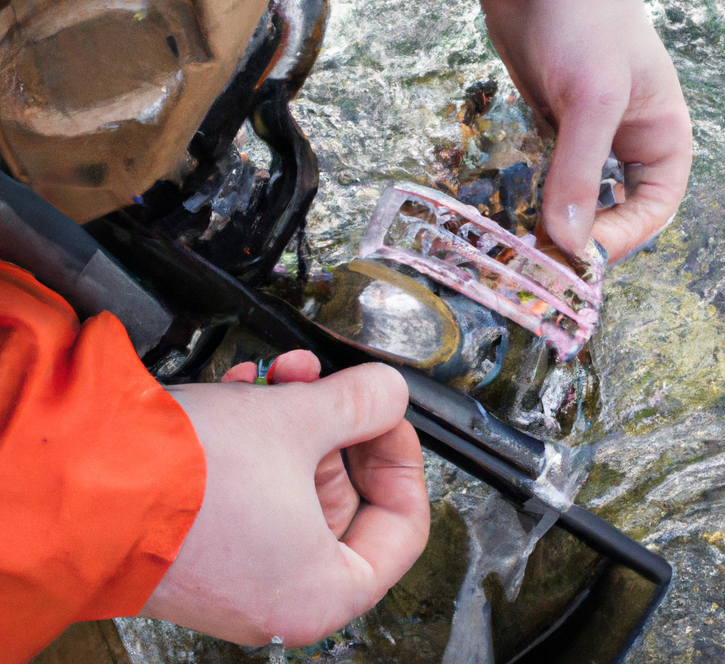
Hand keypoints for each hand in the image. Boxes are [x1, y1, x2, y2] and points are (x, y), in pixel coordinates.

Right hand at [140, 358, 428, 647]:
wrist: (76, 480)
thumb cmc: (184, 475)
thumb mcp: (299, 419)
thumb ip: (366, 402)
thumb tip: (390, 394)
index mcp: (320, 591)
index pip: (401, 529)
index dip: (401, 458)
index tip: (386, 416)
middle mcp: (278, 595)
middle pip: (345, 498)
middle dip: (337, 425)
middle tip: (328, 383)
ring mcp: (236, 572)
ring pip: (295, 483)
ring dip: (295, 419)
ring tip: (283, 374)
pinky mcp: (200, 546)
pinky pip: (252, 488)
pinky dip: (256, 438)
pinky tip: (245, 392)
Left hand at [480, 0, 691, 262]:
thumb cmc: (586, 26)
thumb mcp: (592, 101)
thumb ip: (580, 172)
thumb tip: (569, 243)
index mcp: (662, 136)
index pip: (655, 207)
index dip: (624, 237)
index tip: (581, 255)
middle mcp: (629, 140)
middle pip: (616, 208)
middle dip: (586, 234)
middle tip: (546, 256)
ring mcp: (588, 132)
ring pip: (579, 193)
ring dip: (557, 217)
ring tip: (526, 240)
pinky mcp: (551, 122)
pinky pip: (547, 171)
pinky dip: (534, 192)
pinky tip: (512, 207)